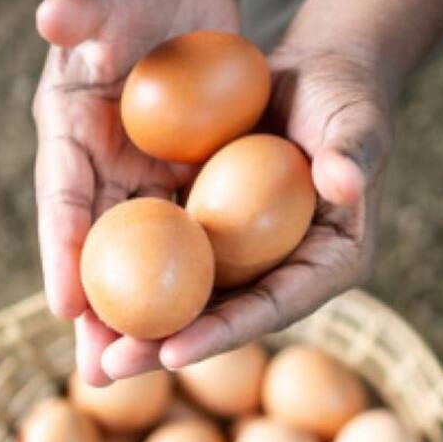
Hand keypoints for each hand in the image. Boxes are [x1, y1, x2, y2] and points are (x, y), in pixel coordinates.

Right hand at [32, 0, 238, 385]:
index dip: (62, 247)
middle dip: (96, 315)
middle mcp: (99, 169)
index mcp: (67, 130)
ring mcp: (141, 183)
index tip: (66, 302)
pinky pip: (187, 243)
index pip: (62, 195)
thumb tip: (55, 19)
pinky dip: (189, 285)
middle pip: (96, 251)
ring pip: (141, 262)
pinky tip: (201, 328)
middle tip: (100, 373)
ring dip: (141, 317)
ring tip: (138, 375)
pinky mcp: (182, 188)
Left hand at [100, 45, 392, 376]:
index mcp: (333, 263)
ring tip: (88, 350)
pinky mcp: (218, 233)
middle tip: (110, 367)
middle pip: (226, 319)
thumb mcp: (356, 122)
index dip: (226, 332)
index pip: (276, 306)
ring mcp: (251, 257)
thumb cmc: (346, 96)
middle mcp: (290, 272)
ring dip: (141, 324)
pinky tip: (86, 291)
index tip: (173, 352)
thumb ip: (352, 154)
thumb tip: (347, 182)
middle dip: (166, 347)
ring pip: (193, 298)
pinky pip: (173, 257)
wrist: (317, 73)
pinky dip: (135, 273)